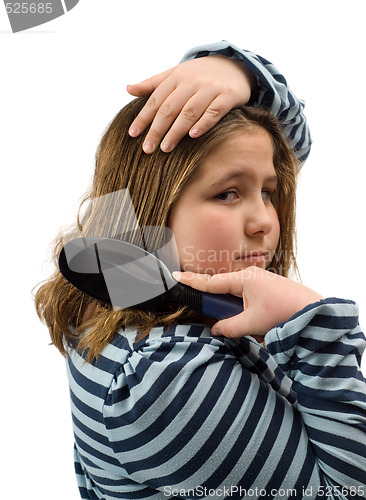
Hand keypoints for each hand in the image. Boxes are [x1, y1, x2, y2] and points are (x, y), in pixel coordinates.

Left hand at [127, 55, 253, 153]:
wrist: (236, 66)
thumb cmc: (201, 75)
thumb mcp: (176, 74)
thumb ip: (153, 84)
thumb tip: (128, 89)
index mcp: (176, 77)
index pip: (155, 100)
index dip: (143, 117)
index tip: (132, 134)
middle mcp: (192, 82)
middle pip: (170, 108)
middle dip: (157, 129)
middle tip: (147, 149)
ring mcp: (210, 89)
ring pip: (190, 111)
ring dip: (176, 131)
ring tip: (166, 148)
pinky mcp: (228, 96)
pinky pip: (214, 111)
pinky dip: (203, 123)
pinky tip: (193, 136)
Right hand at [173, 267, 322, 339]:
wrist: (313, 312)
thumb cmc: (284, 312)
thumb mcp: (252, 323)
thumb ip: (229, 327)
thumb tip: (216, 330)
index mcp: (243, 279)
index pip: (210, 282)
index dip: (191, 281)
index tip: (174, 275)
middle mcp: (249, 277)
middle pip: (222, 291)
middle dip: (222, 308)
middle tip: (231, 321)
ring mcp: (258, 283)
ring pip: (236, 299)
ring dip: (239, 315)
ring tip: (256, 327)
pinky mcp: (266, 291)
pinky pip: (248, 302)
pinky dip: (249, 315)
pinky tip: (262, 325)